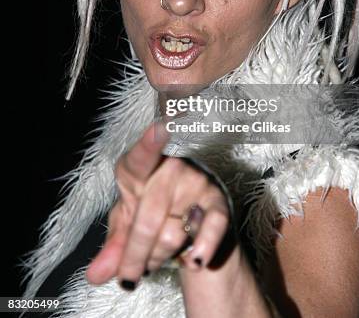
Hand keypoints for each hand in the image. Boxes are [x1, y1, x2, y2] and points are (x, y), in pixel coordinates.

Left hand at [85, 121, 232, 287]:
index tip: (159, 129)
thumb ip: (113, 248)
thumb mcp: (126, 225)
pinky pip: (211, 229)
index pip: (142, 155)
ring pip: (172, 235)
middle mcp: (170, 168)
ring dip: (162, 257)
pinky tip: (194, 261)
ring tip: (160, 255)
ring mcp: (195, 182)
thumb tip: (95, 275)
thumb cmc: (151, 213)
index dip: (150, 142)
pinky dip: (202, 249)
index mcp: (139, 168)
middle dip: (135, 257)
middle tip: (129, 277)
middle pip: (148, 222)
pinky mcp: (217, 200)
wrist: (191, 219)